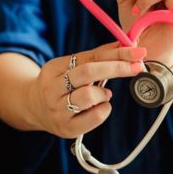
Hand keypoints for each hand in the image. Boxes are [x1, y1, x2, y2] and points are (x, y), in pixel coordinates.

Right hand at [25, 42, 146, 137]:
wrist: (34, 108)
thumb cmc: (61, 84)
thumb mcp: (72, 67)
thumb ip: (97, 57)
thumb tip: (126, 45)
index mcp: (54, 68)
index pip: (89, 57)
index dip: (116, 54)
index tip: (138, 52)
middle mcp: (52, 89)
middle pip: (87, 72)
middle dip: (117, 68)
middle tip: (137, 67)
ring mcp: (57, 110)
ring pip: (89, 96)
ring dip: (104, 93)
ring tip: (104, 94)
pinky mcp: (67, 128)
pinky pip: (94, 117)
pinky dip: (104, 109)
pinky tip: (100, 107)